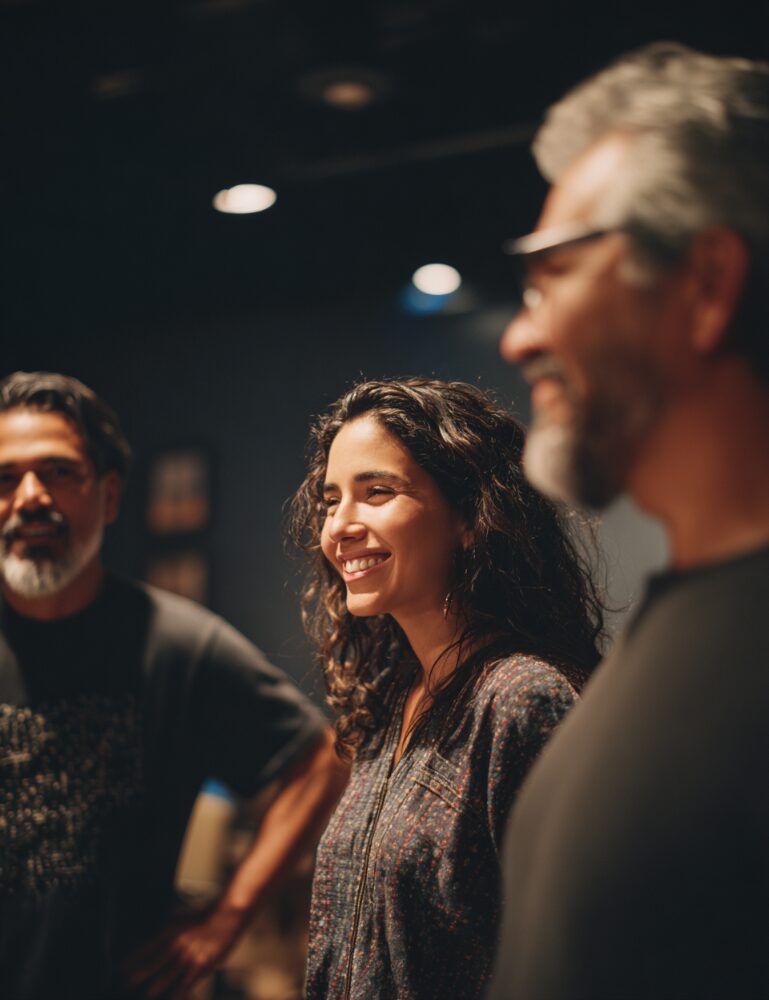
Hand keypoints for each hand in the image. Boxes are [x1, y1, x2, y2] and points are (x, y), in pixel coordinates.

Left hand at [123, 903, 246, 998]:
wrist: (227, 915)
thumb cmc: (203, 919)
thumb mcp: (179, 922)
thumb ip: (163, 938)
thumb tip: (143, 950)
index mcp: (167, 931)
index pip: (139, 952)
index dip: (126, 967)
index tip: (117, 977)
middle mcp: (174, 944)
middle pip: (146, 969)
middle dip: (132, 982)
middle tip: (122, 990)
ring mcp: (187, 956)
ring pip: (161, 981)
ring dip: (150, 992)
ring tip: (145, 995)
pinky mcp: (200, 967)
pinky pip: (182, 988)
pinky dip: (173, 995)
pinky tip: (168, 997)